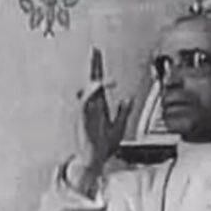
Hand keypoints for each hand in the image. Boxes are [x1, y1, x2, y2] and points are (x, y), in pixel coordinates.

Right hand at [75, 47, 133, 170]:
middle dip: (93, 65)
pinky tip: (101, 84)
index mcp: (99, 108)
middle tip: (94, 48)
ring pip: (89, 88)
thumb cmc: (103, 148)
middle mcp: (92, 107)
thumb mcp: (118, 127)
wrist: (94, 161)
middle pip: (92, 81)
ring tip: (99, 65)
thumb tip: (128, 98)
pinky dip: (93, 90)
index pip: (99, 83)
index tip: (98, 53)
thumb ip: (123, 112)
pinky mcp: (82, 117)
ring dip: (95, 76)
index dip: (99, 68)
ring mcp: (86, 112)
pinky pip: (86, 99)